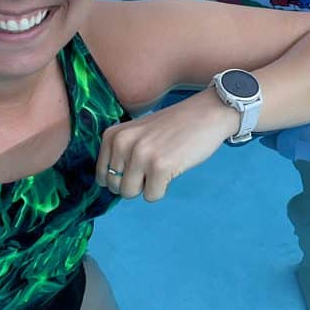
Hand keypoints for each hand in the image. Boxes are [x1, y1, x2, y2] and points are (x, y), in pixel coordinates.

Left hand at [96, 89, 237, 200]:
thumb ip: (121, 152)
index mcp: (113, 135)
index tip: (139, 164)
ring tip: (162, 165)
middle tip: (153, 165)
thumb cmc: (174, 126)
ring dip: (147, 186)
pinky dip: (163, 188)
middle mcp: (123, 143)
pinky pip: (151, 195)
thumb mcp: (137, 132)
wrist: (207, 113)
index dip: (121, 177)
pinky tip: (173, 167)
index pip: (102, 175)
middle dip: (134, 183)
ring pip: (130, 194)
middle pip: (115, 187)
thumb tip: (110, 185)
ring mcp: (141, 155)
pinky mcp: (160, 167)